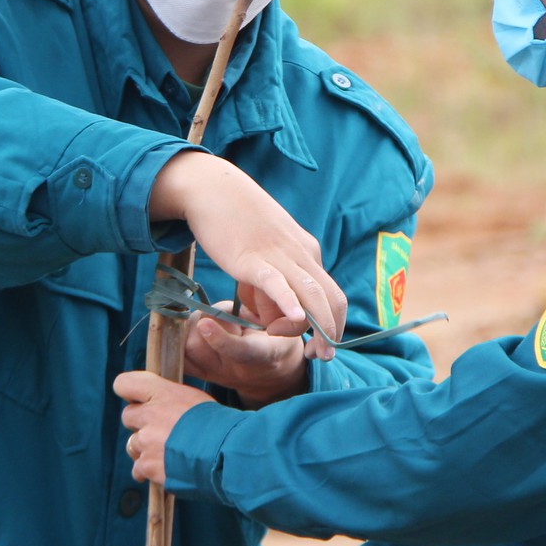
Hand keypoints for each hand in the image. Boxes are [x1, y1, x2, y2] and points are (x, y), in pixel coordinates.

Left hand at [116, 371, 215, 483]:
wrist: (226, 454)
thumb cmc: (218, 425)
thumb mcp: (195, 399)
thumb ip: (171, 399)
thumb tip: (161, 402)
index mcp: (162, 393)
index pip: (124, 384)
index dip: (129, 391)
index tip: (139, 399)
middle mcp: (150, 414)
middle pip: (128, 416)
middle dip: (141, 424)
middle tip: (163, 431)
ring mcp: (146, 441)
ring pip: (133, 444)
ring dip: (146, 448)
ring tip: (169, 453)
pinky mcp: (147, 465)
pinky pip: (138, 468)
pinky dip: (149, 470)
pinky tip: (166, 469)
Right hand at [149, 152, 345, 359]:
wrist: (212, 188)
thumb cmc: (237, 221)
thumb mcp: (266, 251)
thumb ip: (274, 281)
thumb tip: (274, 314)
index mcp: (307, 252)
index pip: (332, 294)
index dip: (331, 324)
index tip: (315, 344)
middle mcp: (301, 254)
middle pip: (331, 299)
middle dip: (332, 332)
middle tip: (321, 358)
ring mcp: (279, 256)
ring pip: (311, 295)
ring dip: (317, 328)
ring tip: (314, 352)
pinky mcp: (252, 259)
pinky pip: (276, 283)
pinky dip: (289, 303)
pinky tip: (295, 320)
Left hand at [183, 304, 309, 406]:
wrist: (271, 371)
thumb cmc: (276, 336)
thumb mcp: (282, 319)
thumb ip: (266, 304)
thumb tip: (248, 286)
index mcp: (262, 355)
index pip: (239, 351)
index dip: (220, 338)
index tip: (205, 323)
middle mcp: (235, 371)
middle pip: (200, 347)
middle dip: (201, 320)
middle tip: (216, 313)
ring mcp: (216, 376)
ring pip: (186, 350)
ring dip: (190, 327)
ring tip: (208, 320)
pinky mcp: (201, 375)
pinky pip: (178, 358)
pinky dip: (178, 339)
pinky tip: (188, 329)